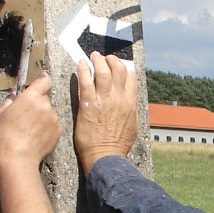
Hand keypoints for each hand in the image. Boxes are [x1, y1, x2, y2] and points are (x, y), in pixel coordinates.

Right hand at [0, 73, 60, 165]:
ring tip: (30, 130)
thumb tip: (14, 93)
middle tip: (26, 116)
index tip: (41, 82)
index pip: (44, 81)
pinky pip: (53, 124)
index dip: (43, 81)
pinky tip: (36, 136)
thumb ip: (10, 100)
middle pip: (44, 99)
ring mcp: (54, 118)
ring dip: (42, 117)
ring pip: (49, 112)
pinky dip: (47, 128)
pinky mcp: (58, 130)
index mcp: (31, 97)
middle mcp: (45, 105)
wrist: (18, 157)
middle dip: (37, 104)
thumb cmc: (6, 136)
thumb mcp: (2, 114)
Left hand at [73, 52, 138, 172]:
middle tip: (104, 58)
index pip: (131, 76)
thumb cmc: (118, 145)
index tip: (118, 65)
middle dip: (111, 60)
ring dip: (98, 60)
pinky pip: (85, 81)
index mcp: (130, 103)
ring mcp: (103, 100)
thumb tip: (130, 104)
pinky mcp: (88, 104)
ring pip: (102, 71)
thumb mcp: (132, 126)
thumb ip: (130, 111)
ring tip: (93, 57)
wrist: (106, 156)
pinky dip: (83, 70)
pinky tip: (81, 64)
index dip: (124, 67)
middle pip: (118, 69)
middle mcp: (119, 98)